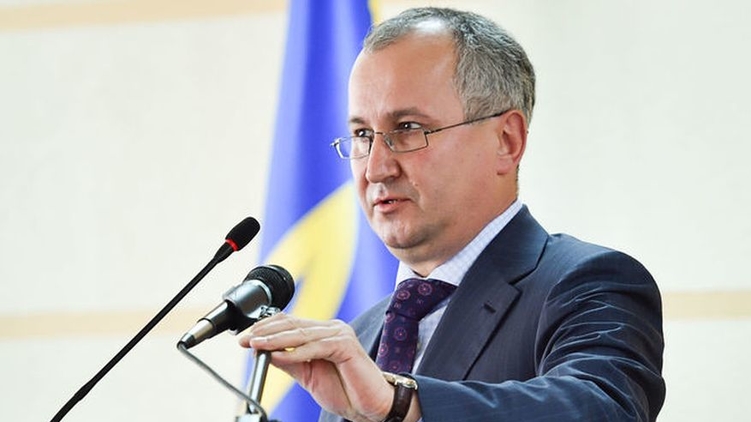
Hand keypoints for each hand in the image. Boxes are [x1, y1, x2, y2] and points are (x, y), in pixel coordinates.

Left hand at [238, 313, 392, 421]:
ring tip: (256, 344)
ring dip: (275, 339)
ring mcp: (340, 334)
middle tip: (244, 339)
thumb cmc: (344, 390)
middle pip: (292, 324)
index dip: (266, 328)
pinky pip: (316, 347)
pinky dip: (295, 352)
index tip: (245, 338)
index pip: (290, 323)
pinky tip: (278, 356)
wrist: (370, 406)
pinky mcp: (346, 345)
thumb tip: (266, 352)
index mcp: (323, 332)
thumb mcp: (308, 375)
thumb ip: (290, 361)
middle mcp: (331, 328)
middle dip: (265, 332)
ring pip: (301, 333)